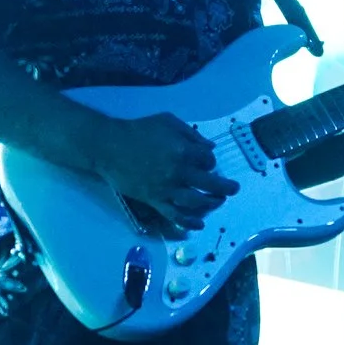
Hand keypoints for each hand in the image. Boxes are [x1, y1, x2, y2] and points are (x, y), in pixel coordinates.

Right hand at [87, 113, 237, 233]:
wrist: (109, 147)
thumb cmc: (138, 130)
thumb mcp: (167, 121)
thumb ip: (191, 134)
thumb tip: (210, 147)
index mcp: (182, 151)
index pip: (208, 160)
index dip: (211, 161)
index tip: (207, 161)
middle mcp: (178, 172)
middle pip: (209, 184)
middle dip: (226, 188)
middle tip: (234, 189)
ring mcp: (166, 189)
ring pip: (196, 203)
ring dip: (211, 204)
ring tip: (218, 202)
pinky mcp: (154, 200)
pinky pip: (174, 215)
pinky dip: (189, 222)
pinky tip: (199, 224)